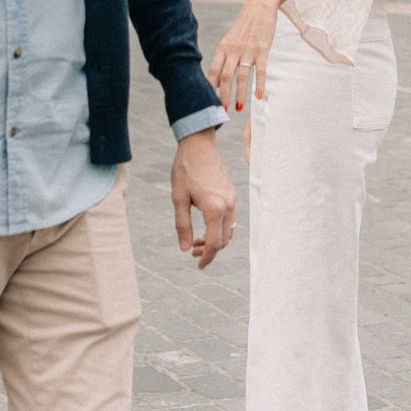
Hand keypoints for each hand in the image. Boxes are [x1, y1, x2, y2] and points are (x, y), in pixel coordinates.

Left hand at [171, 129, 235, 268]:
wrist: (198, 144)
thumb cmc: (185, 169)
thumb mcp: (178, 198)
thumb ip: (182, 225)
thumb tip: (185, 249)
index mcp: (214, 208)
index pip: (214, 243)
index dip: (207, 258)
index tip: (198, 266)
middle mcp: (228, 206)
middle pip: (224, 240)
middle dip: (209, 250)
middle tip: (192, 250)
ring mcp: (232, 199)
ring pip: (228, 230)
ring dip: (215, 239)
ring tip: (196, 238)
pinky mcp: (231, 193)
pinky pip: (229, 218)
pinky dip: (219, 227)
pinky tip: (205, 224)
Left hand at [207, 0, 283, 110]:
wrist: (260, 6)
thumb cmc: (244, 25)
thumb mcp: (230, 39)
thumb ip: (225, 57)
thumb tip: (219, 79)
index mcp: (223, 48)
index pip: (213, 71)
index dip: (210, 87)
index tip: (208, 101)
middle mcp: (233, 50)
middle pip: (225, 77)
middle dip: (223, 96)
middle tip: (222, 112)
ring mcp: (248, 50)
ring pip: (241, 77)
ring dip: (240, 95)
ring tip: (238, 109)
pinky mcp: (262, 50)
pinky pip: (261, 71)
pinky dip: (260, 85)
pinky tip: (260, 97)